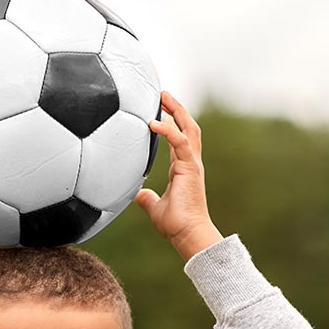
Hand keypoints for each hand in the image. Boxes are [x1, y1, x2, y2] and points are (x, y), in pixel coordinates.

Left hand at [134, 91, 217, 249]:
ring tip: (163, 96)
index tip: (160, 110)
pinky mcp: (190, 168)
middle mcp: (190, 162)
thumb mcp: (154, 207)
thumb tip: (135, 194)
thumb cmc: (175, 224)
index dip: (171, 123)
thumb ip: (146, 198)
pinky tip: (153, 122)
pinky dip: (168, 130)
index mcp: (182, 168)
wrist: (187, 234)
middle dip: (176, 109)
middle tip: (162, 94)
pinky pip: (180, 142)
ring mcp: (192, 164)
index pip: (178, 139)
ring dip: (177, 110)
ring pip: (188, 129)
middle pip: (187, 127)